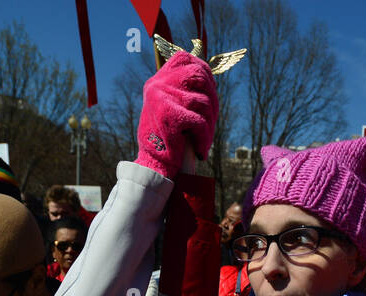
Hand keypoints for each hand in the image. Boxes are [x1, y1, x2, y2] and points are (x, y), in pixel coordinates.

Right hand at [135, 50, 218, 179]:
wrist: (152, 166)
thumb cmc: (167, 138)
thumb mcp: (171, 107)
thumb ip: (184, 90)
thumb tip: (210, 78)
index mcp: (158, 80)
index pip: (185, 58)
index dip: (204, 70)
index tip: (211, 88)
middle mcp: (158, 84)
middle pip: (199, 76)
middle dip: (213, 99)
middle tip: (211, 121)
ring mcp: (162, 98)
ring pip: (203, 102)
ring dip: (210, 125)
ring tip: (203, 141)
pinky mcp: (170, 117)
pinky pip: (200, 123)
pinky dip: (205, 139)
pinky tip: (200, 150)